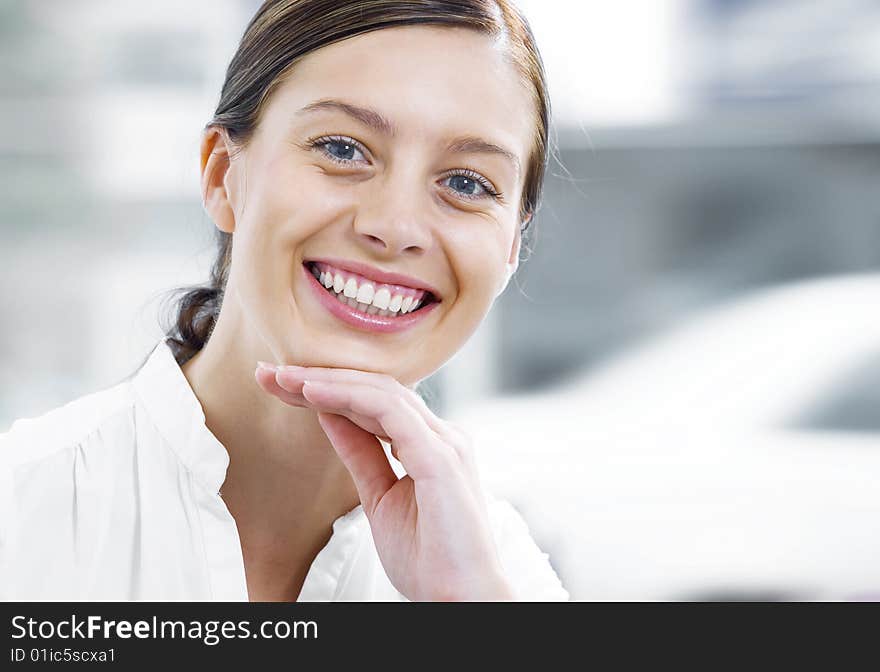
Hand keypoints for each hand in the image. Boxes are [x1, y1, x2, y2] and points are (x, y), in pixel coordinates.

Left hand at [254, 362, 514, 600]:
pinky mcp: (440, 456)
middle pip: (376, 389)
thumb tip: (331, 417)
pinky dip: (348, 397)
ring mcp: (445, 442)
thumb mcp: (380, 498)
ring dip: (328, 381)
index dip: (328, 390)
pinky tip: (312, 394)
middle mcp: (442, 435)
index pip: (375, 402)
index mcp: (432, 444)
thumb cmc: (430, 559)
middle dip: (321, 378)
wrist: (461, 599)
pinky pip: (389, 412)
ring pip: (381, 391)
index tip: (282, 386)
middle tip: (270, 374)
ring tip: (286, 379)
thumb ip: (361, 454)